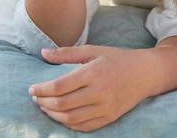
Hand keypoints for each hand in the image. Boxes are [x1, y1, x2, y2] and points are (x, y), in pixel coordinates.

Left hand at [29, 45, 150, 131]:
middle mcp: (99, 92)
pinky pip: (83, 126)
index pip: (59, 86)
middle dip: (44, 102)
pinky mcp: (109, 118)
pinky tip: (61, 116)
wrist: (145, 72)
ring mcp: (105, 107)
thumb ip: (67, 53)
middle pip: (62, 104)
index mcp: (93, 72)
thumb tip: (43, 53)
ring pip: (70, 118)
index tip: (32, 89)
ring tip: (45, 107)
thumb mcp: (93, 50)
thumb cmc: (117, 58)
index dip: (42, 89)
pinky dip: (68, 124)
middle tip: (36, 98)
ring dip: (53, 115)